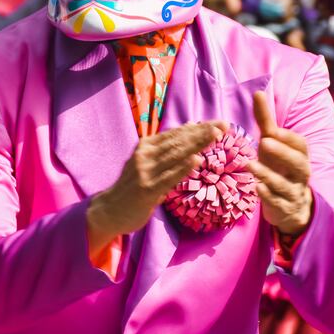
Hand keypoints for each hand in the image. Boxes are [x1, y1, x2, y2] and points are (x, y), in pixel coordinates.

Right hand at [87, 121, 227, 254]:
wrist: (109, 210)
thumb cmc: (132, 187)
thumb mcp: (148, 164)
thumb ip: (166, 151)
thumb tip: (189, 133)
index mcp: (146, 145)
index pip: (177, 133)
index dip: (198, 127)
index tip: (219, 123)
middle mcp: (145, 154)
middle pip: (179, 140)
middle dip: (202, 132)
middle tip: (224, 125)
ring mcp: (145, 171)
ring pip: (176, 154)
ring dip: (197, 143)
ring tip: (215, 135)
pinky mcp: (146, 189)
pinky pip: (168, 176)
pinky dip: (183, 167)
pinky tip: (197, 160)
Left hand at [248, 92, 312, 235]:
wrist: (291, 207)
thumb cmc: (280, 168)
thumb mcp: (272, 145)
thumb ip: (266, 121)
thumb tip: (258, 92)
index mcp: (300, 156)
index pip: (300, 145)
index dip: (287, 138)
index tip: (271, 130)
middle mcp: (300, 173)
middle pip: (299, 163)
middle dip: (283, 153)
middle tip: (264, 142)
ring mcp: (293, 192)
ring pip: (285, 184)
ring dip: (268, 175)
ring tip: (250, 165)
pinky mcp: (283, 208)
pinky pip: (277, 202)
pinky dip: (267, 195)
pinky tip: (255, 187)